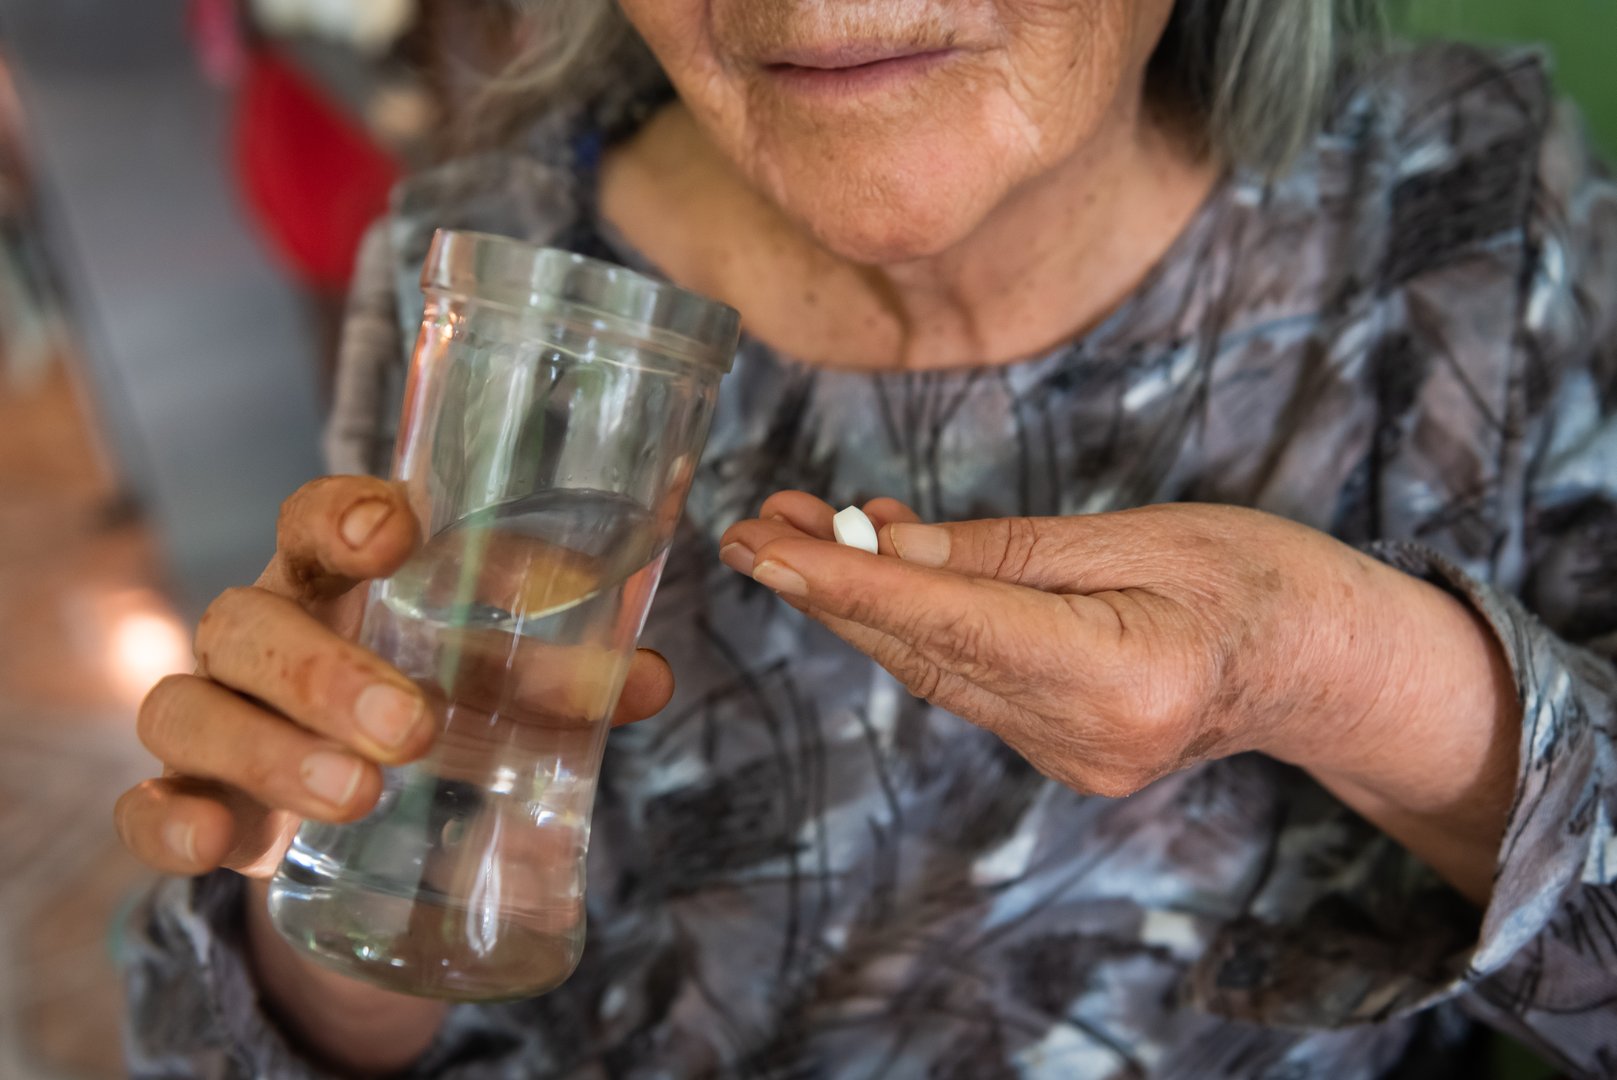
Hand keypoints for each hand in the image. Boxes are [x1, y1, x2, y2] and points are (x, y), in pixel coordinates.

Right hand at [114, 475, 676, 879]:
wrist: (355, 812)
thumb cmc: (424, 702)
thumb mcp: (492, 684)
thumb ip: (564, 677)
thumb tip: (649, 677)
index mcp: (327, 585)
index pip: (310, 523)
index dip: (340, 515)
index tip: (397, 530)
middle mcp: (254, 638)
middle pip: (248, 623)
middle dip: (326, 671)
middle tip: (415, 725)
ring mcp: (208, 718)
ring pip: (189, 710)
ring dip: (270, 751)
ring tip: (361, 794)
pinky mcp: (188, 804)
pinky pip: (143, 810)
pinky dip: (168, 826)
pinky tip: (217, 849)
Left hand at [719, 494, 1512, 815]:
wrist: (1325, 663)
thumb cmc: (1257, 576)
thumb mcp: (1137, 535)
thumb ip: (1004, 554)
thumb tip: (886, 549)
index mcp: (1122, 678)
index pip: (950, 627)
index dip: (846, 585)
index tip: (763, 546)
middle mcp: (1086, 739)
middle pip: (925, 656)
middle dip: (829, 589)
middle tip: (754, 525)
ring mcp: (1073, 761)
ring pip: (934, 673)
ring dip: (861, 604)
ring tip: (793, 532)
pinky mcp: (1062, 755)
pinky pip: (966, 683)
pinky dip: (916, 625)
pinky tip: (878, 567)